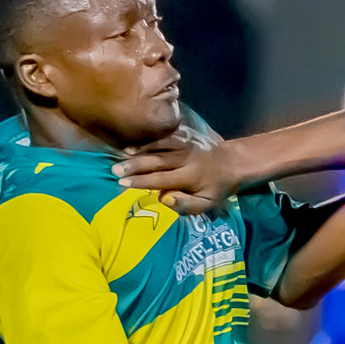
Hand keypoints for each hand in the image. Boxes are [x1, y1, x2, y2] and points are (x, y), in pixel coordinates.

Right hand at [113, 122, 233, 216]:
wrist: (229, 163)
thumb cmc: (214, 188)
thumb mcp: (206, 203)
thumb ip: (186, 204)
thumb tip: (163, 199)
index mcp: (191, 176)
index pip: (161, 179)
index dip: (141, 181)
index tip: (123, 184)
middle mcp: (186, 159)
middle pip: (156, 161)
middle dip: (134, 166)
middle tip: (115, 171)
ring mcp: (184, 147)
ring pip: (157, 148)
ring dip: (138, 153)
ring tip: (120, 158)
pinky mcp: (182, 139)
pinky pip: (162, 139)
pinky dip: (146, 143)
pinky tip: (132, 147)